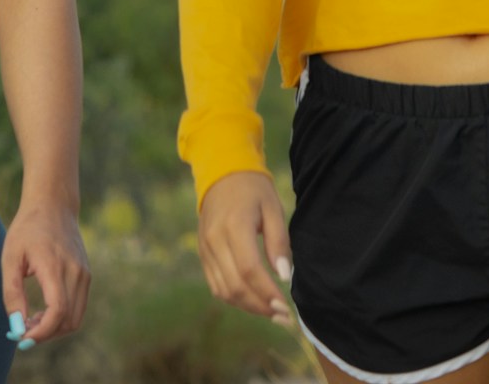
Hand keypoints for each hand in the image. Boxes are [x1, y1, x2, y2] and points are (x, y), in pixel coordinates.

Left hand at [1, 201, 90, 345]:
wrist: (53, 205)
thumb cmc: (27, 229)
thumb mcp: (10, 258)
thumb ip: (12, 293)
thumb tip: (16, 326)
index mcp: (55, 265)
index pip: (57, 310)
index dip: (42, 332)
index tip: (22, 339)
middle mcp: (76, 272)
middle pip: (68, 320)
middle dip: (45, 334)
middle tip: (23, 332)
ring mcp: (84, 274)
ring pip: (75, 318)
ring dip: (54, 328)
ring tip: (31, 321)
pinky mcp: (86, 275)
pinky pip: (78, 307)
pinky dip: (62, 318)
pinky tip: (42, 312)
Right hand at [197, 170, 291, 324]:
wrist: (221, 172)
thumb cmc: (253, 189)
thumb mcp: (273, 207)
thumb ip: (279, 242)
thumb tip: (284, 276)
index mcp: (234, 226)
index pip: (249, 270)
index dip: (267, 293)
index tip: (286, 307)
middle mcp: (215, 240)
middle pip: (235, 285)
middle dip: (260, 307)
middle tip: (283, 317)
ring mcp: (205, 248)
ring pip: (224, 290)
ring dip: (248, 307)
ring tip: (271, 312)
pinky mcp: (202, 253)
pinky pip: (215, 284)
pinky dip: (234, 298)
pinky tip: (252, 301)